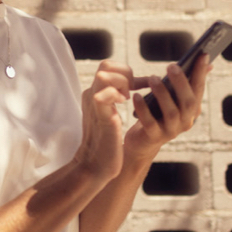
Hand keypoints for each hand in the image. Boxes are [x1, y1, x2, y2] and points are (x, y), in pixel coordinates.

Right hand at [75, 61, 136, 182]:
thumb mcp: (110, 114)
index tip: (140, 85)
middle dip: (124, 73)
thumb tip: (133, 85)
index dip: (126, 71)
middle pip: (105, 65)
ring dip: (121, 83)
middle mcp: (91, 94)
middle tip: (132, 91)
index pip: (108, 66)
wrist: (95, 165)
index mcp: (94, 93)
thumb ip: (115, 98)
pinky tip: (124, 105)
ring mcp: (94, 104)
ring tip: (127, 98)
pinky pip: (104, 95)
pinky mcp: (99, 116)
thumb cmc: (107, 142)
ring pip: (104, 75)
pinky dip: (117, 96)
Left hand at [124, 54, 210, 165]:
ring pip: (171, 112)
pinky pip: (150, 122)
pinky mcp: (154, 137)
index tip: (202, 54)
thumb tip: (205, 62)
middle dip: (181, 83)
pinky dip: (143, 108)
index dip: (201, 73)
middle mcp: (185, 121)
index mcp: (192, 109)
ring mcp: (171, 131)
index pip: (199, 89)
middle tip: (171, 66)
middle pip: (188, 102)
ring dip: (162, 93)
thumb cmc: (157, 113)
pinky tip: (136, 96)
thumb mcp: (172, 98)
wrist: (143, 142)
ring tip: (153, 78)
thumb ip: (184, 82)